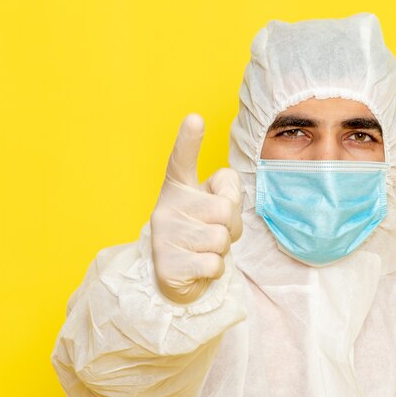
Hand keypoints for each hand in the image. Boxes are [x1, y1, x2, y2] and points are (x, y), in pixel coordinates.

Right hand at [150, 113, 242, 303]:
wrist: (177, 278)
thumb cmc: (201, 233)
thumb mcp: (215, 207)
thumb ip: (226, 191)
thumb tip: (227, 198)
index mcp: (178, 189)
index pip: (182, 161)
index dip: (189, 140)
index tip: (195, 119)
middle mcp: (166, 208)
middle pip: (224, 208)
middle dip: (231, 225)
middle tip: (216, 232)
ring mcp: (164, 236)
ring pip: (221, 238)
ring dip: (222, 249)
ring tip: (205, 250)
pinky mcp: (169, 265)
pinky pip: (214, 263)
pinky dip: (214, 270)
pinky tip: (199, 268)